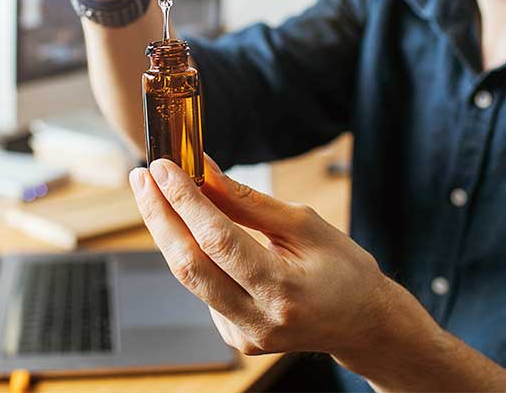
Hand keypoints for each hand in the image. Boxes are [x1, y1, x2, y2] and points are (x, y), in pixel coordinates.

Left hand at [129, 154, 410, 360]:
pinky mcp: (237, 340)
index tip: (161, 167)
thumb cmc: (343, 269)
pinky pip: (203, 290)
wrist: (363, 323)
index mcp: (284, 289)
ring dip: (169, 232)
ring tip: (156, 192)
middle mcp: (260, 320)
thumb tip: (203, 172)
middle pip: (190, 264)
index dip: (184, 200)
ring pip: (189, 278)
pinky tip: (195, 235)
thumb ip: (248, 202)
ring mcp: (245, 335)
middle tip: (141, 176)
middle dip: (159, 215)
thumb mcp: (305, 224)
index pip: (218, 240)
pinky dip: (195, 256)